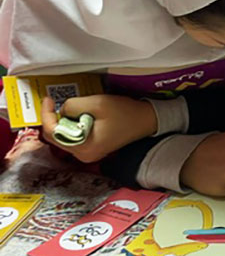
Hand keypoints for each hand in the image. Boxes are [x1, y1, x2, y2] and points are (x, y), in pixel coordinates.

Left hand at [41, 95, 156, 162]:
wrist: (146, 120)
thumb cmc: (124, 113)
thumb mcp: (96, 104)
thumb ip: (72, 106)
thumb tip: (62, 110)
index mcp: (83, 147)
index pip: (52, 133)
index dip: (46, 114)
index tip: (48, 99)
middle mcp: (83, 155)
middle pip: (56, 137)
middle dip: (54, 119)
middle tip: (57, 102)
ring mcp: (88, 154)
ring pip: (64, 137)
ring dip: (64, 122)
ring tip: (74, 108)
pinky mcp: (93, 149)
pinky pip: (74, 137)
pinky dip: (73, 125)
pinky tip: (81, 116)